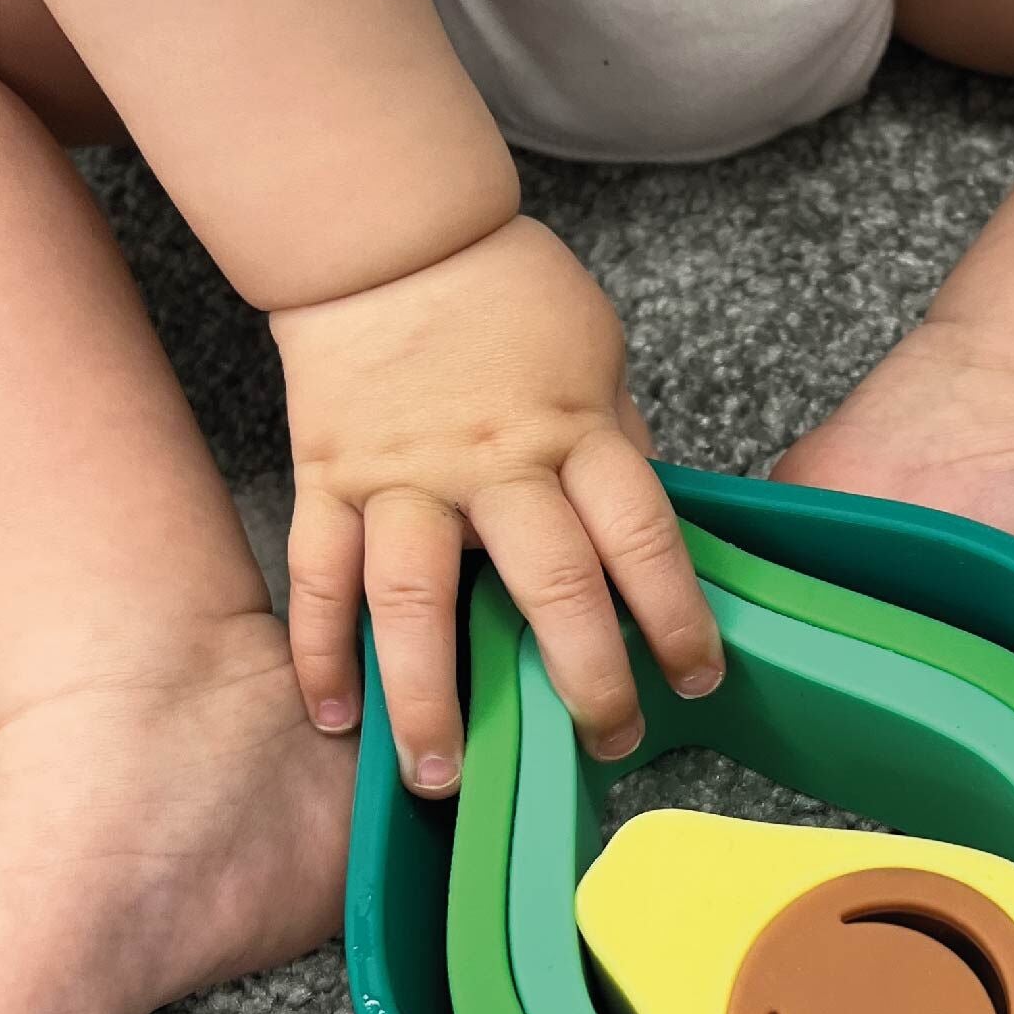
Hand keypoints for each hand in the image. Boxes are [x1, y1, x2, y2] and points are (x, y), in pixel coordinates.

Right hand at [273, 217, 722, 795]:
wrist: (389, 235)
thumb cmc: (509, 295)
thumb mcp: (598, 356)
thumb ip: (614, 448)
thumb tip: (638, 539)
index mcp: (574, 430)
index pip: (642, 537)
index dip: (676, 616)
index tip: (695, 677)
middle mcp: (494, 463)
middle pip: (550, 587)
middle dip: (584, 680)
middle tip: (606, 743)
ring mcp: (403, 476)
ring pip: (414, 601)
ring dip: (430, 698)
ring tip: (442, 778)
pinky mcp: (328, 477)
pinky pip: (319, 575)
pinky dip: (319, 649)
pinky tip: (334, 715)